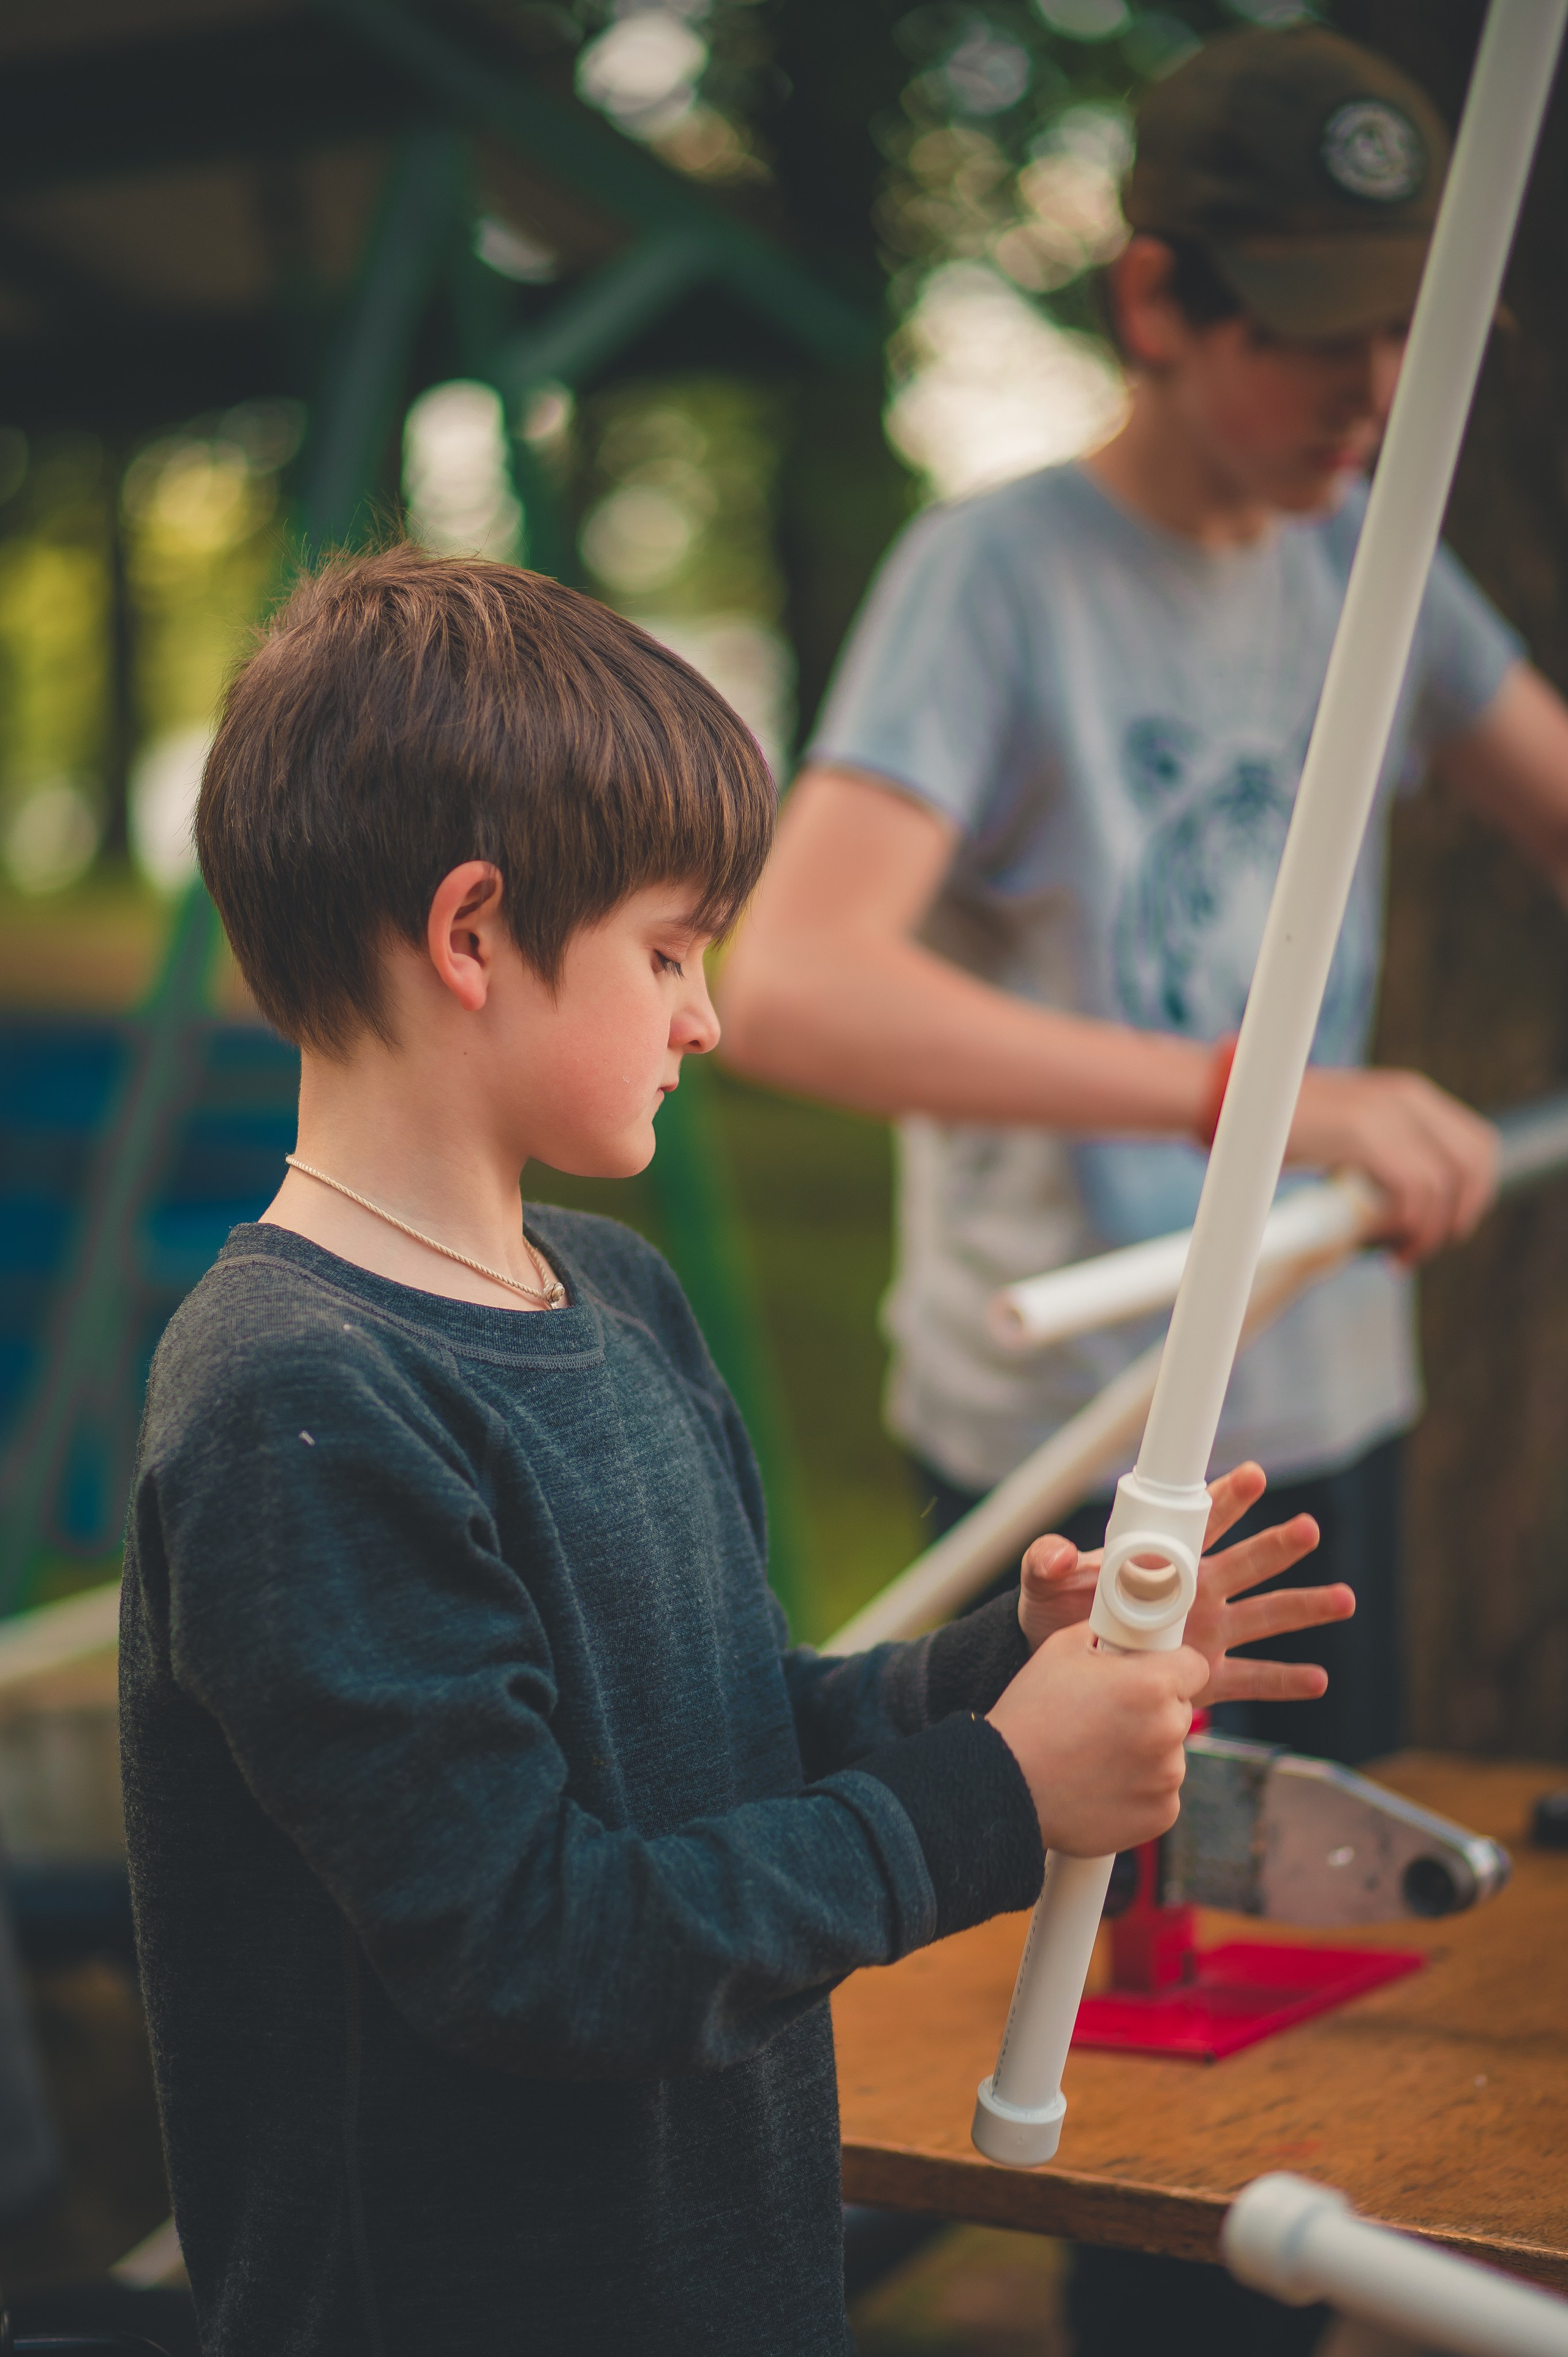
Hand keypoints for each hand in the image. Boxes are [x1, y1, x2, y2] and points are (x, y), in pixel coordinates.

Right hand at [987, 1625, 1206, 1855]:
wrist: (1003, 1785)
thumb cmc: (1030, 1714)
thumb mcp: (1061, 1650)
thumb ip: (1106, 1634)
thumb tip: (1125, 1633)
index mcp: (1151, 1685)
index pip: (1194, 1665)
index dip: (1171, 1666)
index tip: (1149, 1674)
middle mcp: (1167, 1731)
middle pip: (1180, 1709)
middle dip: (1153, 1708)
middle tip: (1109, 1716)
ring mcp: (1167, 1778)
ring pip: (1170, 1752)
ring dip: (1145, 1750)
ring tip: (1096, 1754)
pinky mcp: (1161, 1815)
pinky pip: (1160, 1792)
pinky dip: (1138, 1788)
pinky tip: (1100, 1783)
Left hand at [1016, 1462, 1353, 1705]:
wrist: (1060, 1671)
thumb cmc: (1054, 1614)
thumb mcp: (1043, 1585)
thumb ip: (1048, 1560)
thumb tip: (1061, 1552)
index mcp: (1161, 1560)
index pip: (1199, 1522)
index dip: (1225, 1499)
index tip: (1251, 1475)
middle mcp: (1196, 1591)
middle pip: (1245, 1563)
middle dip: (1276, 1545)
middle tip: (1308, 1527)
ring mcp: (1207, 1632)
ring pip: (1264, 1616)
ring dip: (1304, 1607)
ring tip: (1343, 1600)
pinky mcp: (1207, 1675)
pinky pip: (1253, 1678)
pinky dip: (1285, 1680)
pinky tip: (1317, 1680)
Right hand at [1288, 1064, 1497, 1263]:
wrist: (1233, 1103)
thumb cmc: (1280, 1128)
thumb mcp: (1347, 1134)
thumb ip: (1383, 1154)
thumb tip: (1406, 1207)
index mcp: (1409, 1093)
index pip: (1477, 1144)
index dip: (1475, 1192)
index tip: (1448, 1227)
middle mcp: (1407, 1097)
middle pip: (1474, 1163)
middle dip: (1460, 1214)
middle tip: (1427, 1246)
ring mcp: (1387, 1112)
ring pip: (1445, 1184)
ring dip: (1428, 1231)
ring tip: (1399, 1255)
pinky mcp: (1363, 1133)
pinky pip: (1413, 1189)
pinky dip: (1407, 1225)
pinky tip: (1384, 1246)